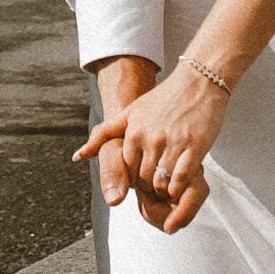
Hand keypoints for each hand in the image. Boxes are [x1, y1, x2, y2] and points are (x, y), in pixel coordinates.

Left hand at [76, 54, 228, 230]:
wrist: (198, 83)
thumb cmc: (164, 99)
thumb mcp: (130, 112)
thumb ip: (104, 134)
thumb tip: (76, 157)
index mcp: (133, 132)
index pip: (126, 172)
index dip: (134, 180)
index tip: (144, 178)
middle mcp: (150, 138)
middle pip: (142, 181)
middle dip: (149, 188)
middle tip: (157, 187)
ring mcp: (172, 143)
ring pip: (160, 183)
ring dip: (164, 190)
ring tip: (169, 186)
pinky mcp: (194, 147)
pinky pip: (180, 180)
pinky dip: (178, 188)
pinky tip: (180, 184)